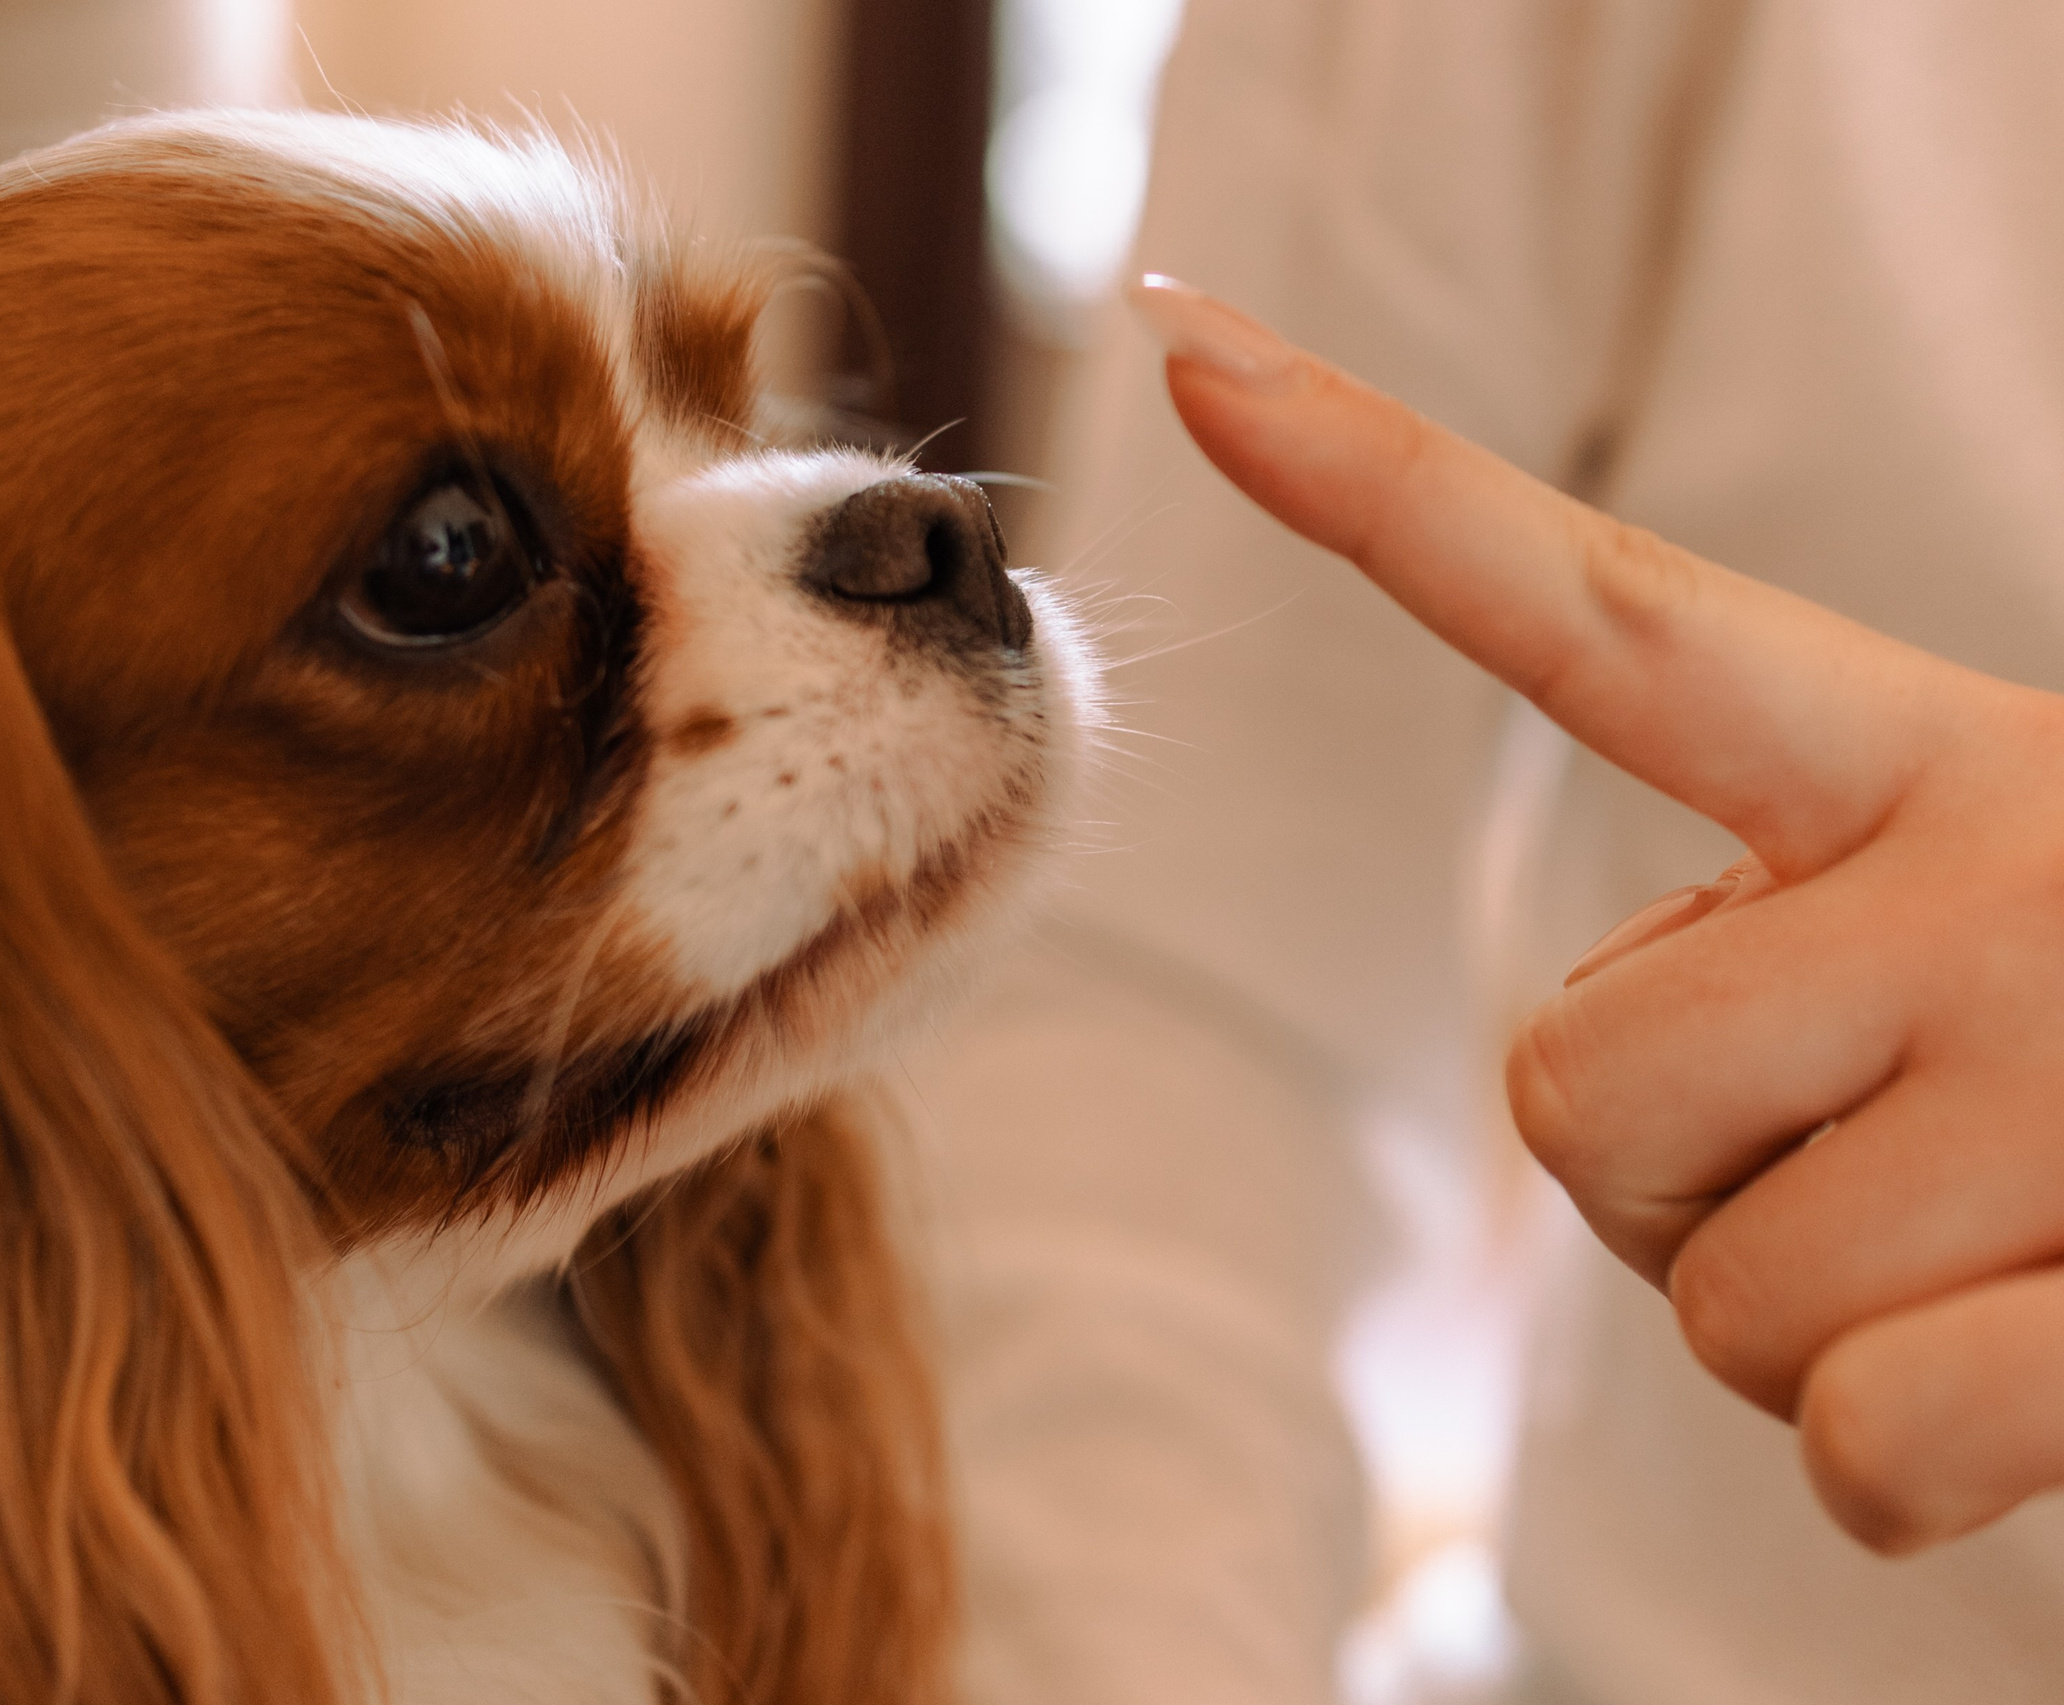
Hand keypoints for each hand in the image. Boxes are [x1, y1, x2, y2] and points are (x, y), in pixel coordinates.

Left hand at [1133, 274, 2063, 1554]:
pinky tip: (2051, 1360)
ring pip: (1707, 1300)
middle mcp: (1996, 884)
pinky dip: (1918, 1460)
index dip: (1378, 488)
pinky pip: (1853, 1442)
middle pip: (1565, 1098)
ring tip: (2002, 1246)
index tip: (1187, 352)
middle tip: (1871, 1155)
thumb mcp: (1992, 918)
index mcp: (1928, 763)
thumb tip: (1606, 1104)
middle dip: (1669, 1181)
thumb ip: (1790, 948)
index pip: (1597, 612)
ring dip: (1812, 1327)